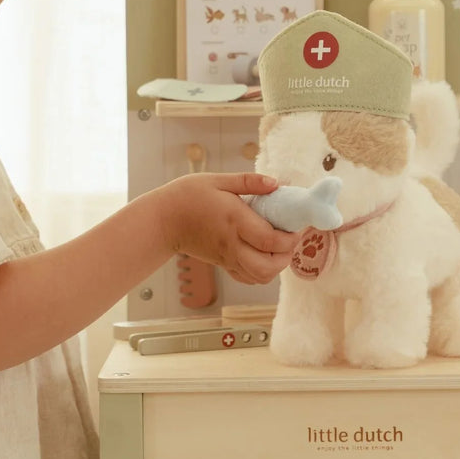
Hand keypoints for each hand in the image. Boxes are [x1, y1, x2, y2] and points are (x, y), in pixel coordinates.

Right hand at [156, 172, 297, 284]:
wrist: (163, 220)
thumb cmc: (189, 196)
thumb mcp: (218, 180)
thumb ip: (249, 182)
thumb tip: (277, 183)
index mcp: (235, 220)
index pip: (270, 240)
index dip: (290, 238)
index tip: (296, 226)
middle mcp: (233, 244)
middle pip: (268, 266)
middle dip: (287, 256)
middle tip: (290, 238)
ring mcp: (228, 257)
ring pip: (260, 277)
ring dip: (276, 266)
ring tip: (279, 247)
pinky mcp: (223, 264)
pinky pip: (248, 278)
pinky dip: (262, 272)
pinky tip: (263, 254)